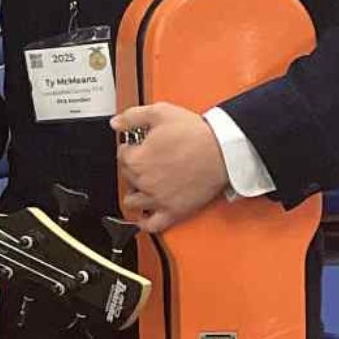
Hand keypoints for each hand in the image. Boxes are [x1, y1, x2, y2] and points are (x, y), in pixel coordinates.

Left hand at [110, 102, 228, 233]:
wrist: (222, 150)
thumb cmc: (195, 134)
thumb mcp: (160, 112)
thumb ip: (132, 117)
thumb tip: (116, 123)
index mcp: (137, 159)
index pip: (122, 155)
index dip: (130, 147)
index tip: (137, 146)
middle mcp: (144, 182)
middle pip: (127, 177)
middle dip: (134, 167)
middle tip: (147, 160)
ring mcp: (158, 199)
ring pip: (133, 202)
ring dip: (135, 192)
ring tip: (143, 184)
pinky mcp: (174, 211)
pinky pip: (152, 225)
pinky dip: (145, 222)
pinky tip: (144, 217)